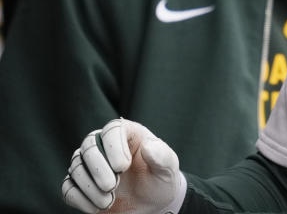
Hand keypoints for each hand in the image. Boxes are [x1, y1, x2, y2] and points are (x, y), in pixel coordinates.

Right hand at [61, 118, 185, 213]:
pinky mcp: (81, 184)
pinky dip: (80, 199)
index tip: (123, 167)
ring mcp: (90, 165)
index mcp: (127, 133)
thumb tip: (148, 146)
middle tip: (112, 186)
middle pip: (89, 146)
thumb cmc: (159, 180)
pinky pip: (68, 188)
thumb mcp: (167, 169)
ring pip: (76, 167)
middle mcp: (105, 145)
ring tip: (108, 201)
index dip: (114, 147)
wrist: (151, 204)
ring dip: (90, 187)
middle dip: (98, 169)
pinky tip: (97, 207)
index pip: (112, 130)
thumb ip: (162, 156)